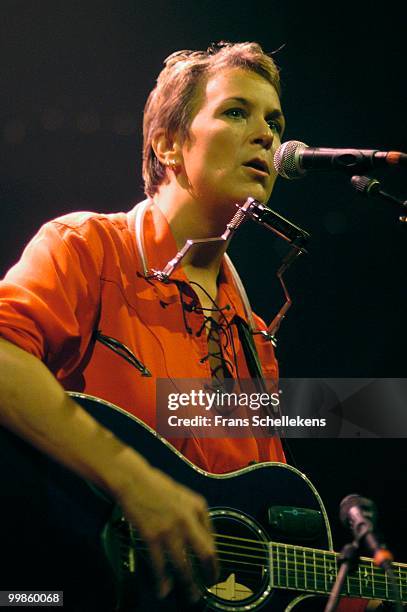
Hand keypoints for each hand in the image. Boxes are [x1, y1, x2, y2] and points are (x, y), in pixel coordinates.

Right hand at [115, 462, 217, 601]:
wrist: (134, 481)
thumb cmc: (159, 487)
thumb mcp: (185, 497)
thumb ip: (196, 517)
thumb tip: (204, 542)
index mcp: (199, 508)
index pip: (212, 540)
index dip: (214, 560)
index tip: (212, 572)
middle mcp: (188, 520)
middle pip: (205, 555)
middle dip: (208, 575)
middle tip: (207, 588)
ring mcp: (170, 529)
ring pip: (183, 565)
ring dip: (188, 584)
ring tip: (190, 596)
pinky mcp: (151, 536)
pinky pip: (160, 565)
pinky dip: (162, 581)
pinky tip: (163, 591)